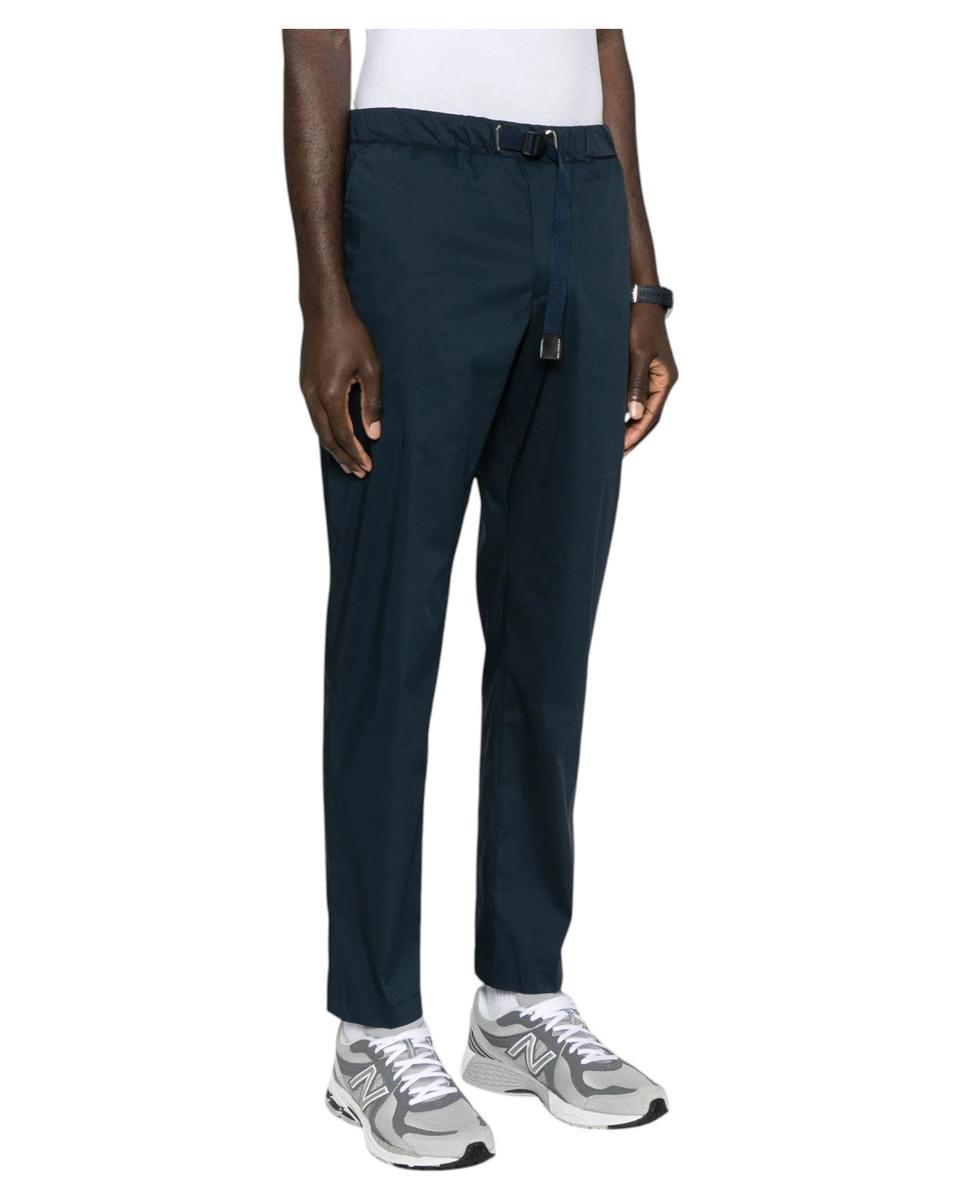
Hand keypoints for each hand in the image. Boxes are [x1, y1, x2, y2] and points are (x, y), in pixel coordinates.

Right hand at [299, 303, 381, 476]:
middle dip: (343, 457)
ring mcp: (306, 390)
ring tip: (348, 462)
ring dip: (333, 447)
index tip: (368, 466)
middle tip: (359, 472)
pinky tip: (336, 437)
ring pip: (318, 428)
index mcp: (330, 393)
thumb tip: (373, 433)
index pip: (343, 434)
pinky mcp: (305, 384)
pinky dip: (326, 432)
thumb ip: (372, 403)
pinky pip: (314, 416)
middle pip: (326, 437)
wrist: (324, 310)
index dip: (356, 453)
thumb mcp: (370, 368)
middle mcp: (313, 395)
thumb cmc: (350, 335)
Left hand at [623, 303, 677, 454]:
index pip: (652, 415)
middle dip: (633, 434)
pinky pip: (633, 397)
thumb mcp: (638, 354)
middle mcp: (660, 380)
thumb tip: (633, 414)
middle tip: (617, 453)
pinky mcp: (639, 370)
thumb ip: (636, 384)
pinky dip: (624, 410)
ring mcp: (651, 376)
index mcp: (665, 379)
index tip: (622, 448)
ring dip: (629, 425)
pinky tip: (613, 419)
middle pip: (648, 416)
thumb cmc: (640, 323)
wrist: (637, 299)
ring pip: (641, 408)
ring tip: (614, 442)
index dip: (637, 433)